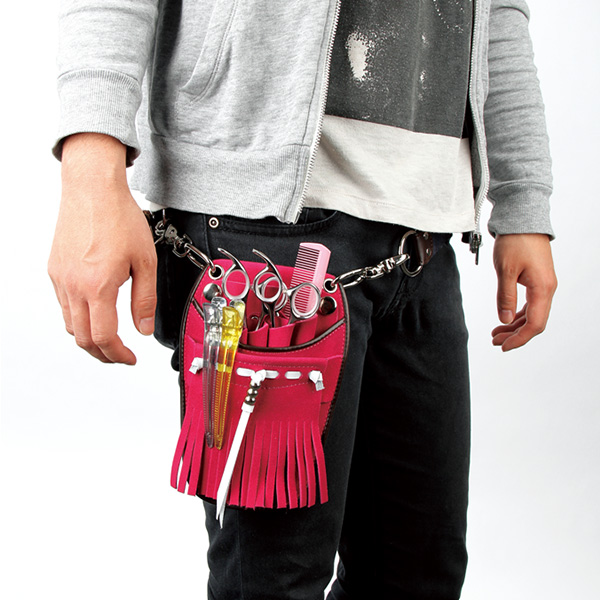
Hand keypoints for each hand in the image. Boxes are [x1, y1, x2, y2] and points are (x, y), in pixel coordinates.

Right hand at [48, 133, 156, 363]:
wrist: (92, 188)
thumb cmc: (118, 217)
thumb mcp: (144, 261)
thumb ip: (145, 299)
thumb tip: (144, 329)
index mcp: (97, 286)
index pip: (103, 337)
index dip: (118, 355)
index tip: (130, 358)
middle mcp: (73, 285)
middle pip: (82, 338)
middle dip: (102, 354)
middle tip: (120, 355)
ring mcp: (60, 278)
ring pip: (69, 324)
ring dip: (89, 337)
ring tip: (109, 337)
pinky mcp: (55, 269)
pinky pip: (63, 305)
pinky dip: (78, 318)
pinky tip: (95, 311)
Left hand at [491, 233, 556, 350]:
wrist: (523, 219)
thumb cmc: (515, 241)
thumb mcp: (505, 271)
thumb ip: (505, 297)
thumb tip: (504, 320)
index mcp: (542, 289)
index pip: (535, 324)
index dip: (519, 339)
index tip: (503, 347)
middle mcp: (547, 289)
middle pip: (534, 322)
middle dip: (515, 335)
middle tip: (495, 341)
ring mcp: (543, 285)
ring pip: (531, 313)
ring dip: (514, 325)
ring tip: (496, 333)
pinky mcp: (537, 280)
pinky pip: (530, 304)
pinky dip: (516, 313)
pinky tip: (505, 319)